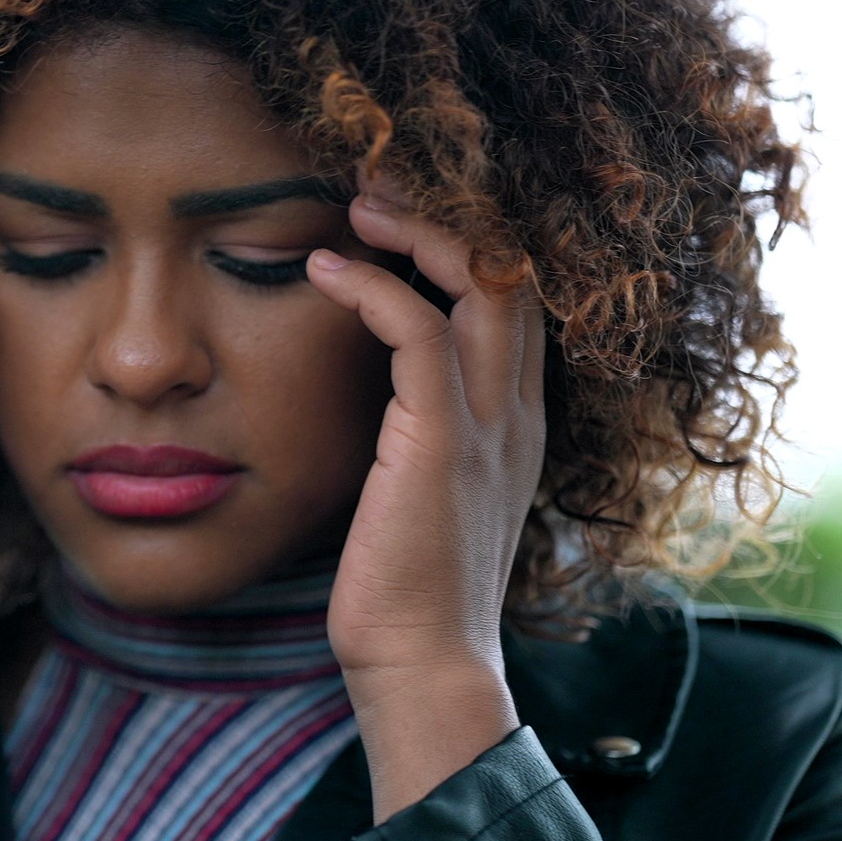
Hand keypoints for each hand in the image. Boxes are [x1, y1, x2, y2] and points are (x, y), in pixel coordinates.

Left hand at [306, 169, 545, 817]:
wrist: (423, 665)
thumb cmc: (407, 583)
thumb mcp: (424, 487)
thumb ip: (419, 428)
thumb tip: (374, 385)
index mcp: (516, 417)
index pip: (518, 295)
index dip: (468, 237)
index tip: (400, 207)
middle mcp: (517, 409)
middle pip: (515, 270)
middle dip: (452, 210)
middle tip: (380, 175)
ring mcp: (489, 425)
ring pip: (484, 284)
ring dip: (419, 229)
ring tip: (357, 202)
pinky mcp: (440, 444)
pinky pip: (421, 335)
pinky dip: (374, 289)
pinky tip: (323, 270)